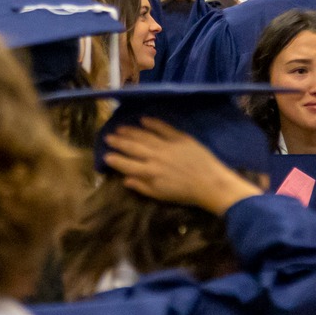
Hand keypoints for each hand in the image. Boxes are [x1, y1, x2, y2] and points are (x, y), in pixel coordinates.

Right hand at [101, 119, 260, 213]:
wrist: (210, 183)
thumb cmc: (185, 193)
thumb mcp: (161, 195)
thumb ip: (142, 187)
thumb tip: (125, 180)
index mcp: (150, 173)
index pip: (127, 164)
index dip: (115, 160)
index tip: (105, 155)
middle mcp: (155, 157)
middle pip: (133, 147)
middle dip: (118, 142)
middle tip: (107, 137)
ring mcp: (167, 145)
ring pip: (144, 136)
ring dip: (130, 131)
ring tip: (119, 128)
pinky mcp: (180, 137)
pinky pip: (163, 127)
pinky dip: (152, 123)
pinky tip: (143, 119)